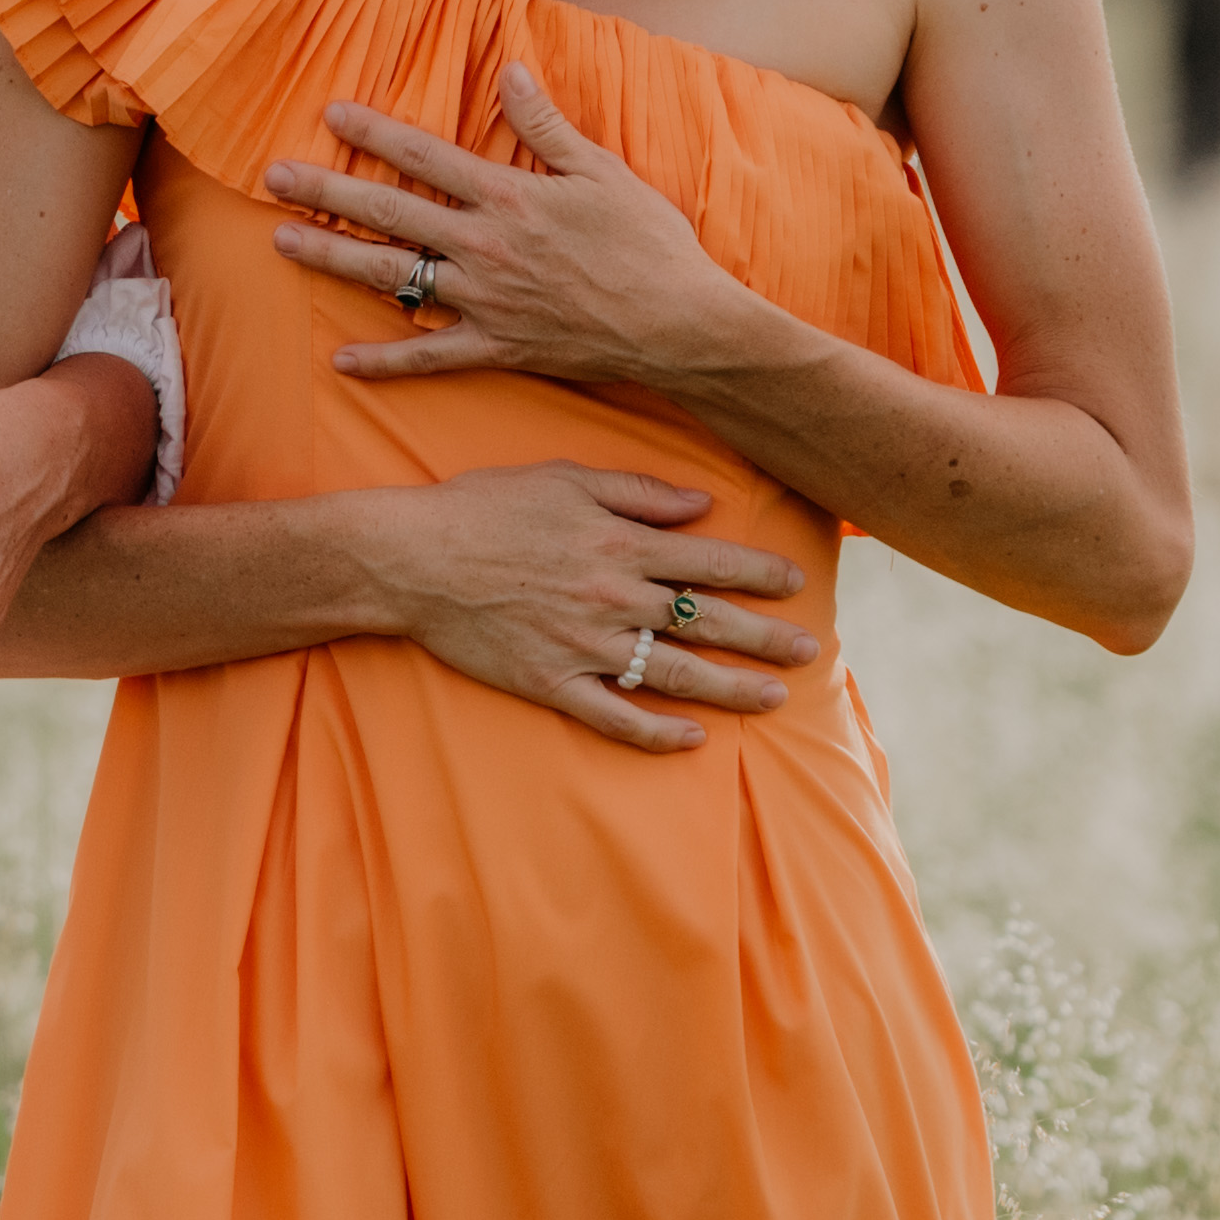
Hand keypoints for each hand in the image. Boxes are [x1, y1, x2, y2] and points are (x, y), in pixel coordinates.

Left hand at [263, 64, 772, 389]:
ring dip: (333, 260)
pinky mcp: (497, 348)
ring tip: (283, 242)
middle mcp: (484, 247)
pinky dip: (385, 362)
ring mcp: (485, 301)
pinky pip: (429, 357)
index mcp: (509, 196)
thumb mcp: (603, 171)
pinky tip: (340, 362)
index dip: (375, 132)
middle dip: (327, 191)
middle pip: (390, 213)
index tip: (330, 114)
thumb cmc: (652, 244)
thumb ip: (547, 124)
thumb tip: (510, 70)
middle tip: (274, 176)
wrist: (683, 327)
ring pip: (393, 278)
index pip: (425, 156)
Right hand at [356, 462, 817, 750]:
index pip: (709, 559)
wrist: (410, 558)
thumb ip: (637, 492)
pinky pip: (614, 717)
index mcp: (618, 543)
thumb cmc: (483, 507)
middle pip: (706, 621)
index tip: (796, 583)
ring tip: (773, 699)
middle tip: (809, 652)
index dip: (759, 571)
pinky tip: (692, 741)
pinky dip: (656, 733)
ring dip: (730, 689)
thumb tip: (701, 505)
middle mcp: (611, 597)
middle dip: (764, 637)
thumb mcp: (563, 478)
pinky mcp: (551, 683)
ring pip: (674, 674)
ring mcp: (583, 645)